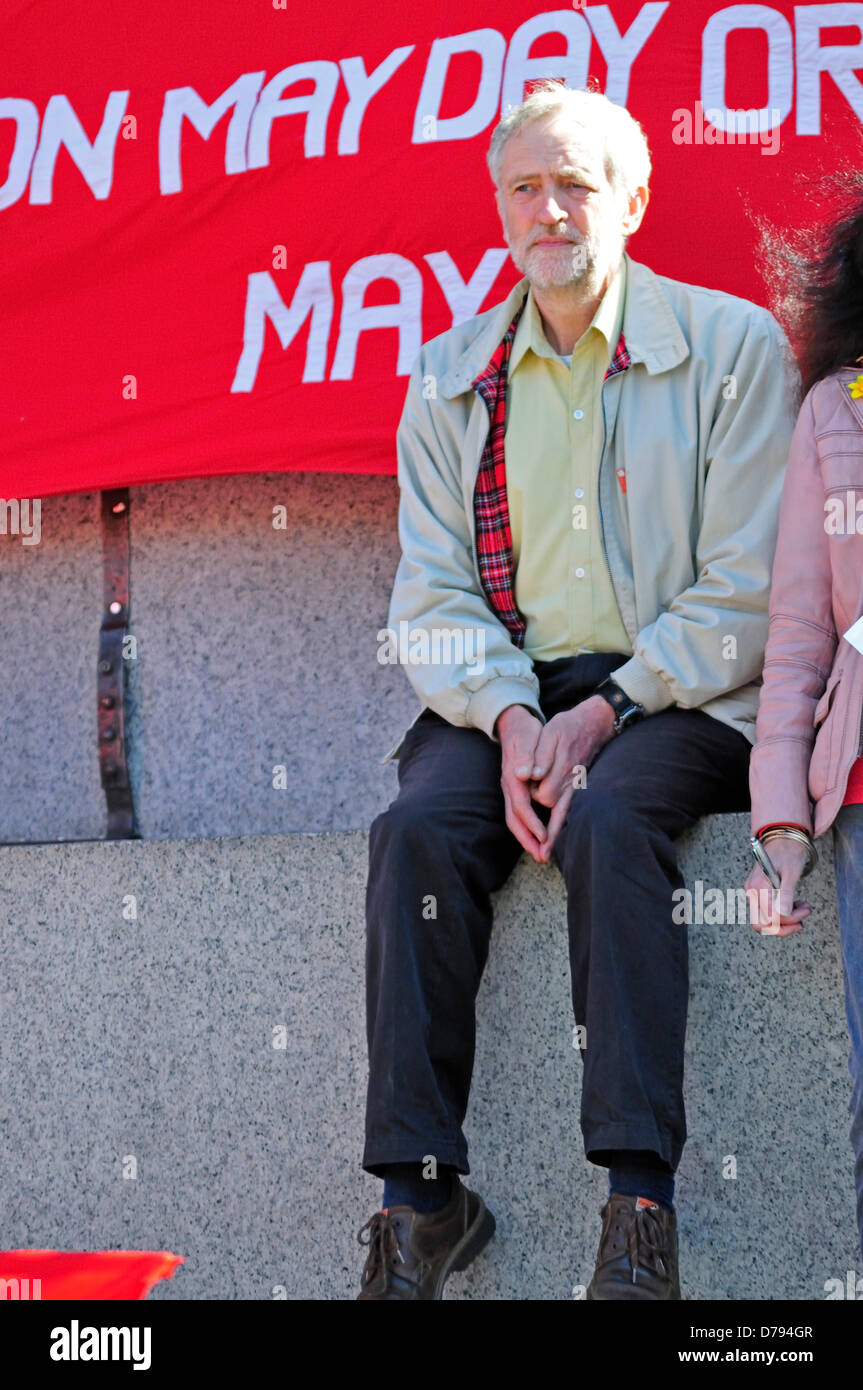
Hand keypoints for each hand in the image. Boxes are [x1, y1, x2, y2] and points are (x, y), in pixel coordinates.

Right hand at [496, 704, 548, 862]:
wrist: (514, 723)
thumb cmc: (524, 730)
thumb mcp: (527, 737)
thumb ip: (525, 756)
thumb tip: (522, 774)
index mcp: (512, 778)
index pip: (521, 807)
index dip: (533, 824)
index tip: (545, 837)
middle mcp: (509, 786)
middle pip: (514, 820)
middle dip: (527, 839)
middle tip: (542, 857)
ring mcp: (511, 789)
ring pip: (515, 819)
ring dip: (527, 837)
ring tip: (541, 853)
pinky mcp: (516, 789)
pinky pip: (520, 814)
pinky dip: (528, 827)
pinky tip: (539, 835)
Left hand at [529, 696, 615, 862]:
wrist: (594, 723)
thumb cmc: (569, 727)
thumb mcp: (551, 734)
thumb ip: (539, 755)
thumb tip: (526, 774)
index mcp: (561, 770)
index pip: (541, 794)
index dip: (530, 797)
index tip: (523, 791)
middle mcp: (570, 782)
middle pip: (551, 806)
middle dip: (536, 817)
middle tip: (528, 819)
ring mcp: (576, 785)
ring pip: (563, 814)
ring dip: (553, 835)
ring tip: (543, 855)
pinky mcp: (579, 786)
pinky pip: (570, 810)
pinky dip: (561, 825)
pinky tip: (554, 838)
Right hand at [746, 837, 811, 937]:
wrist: (784, 838)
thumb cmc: (788, 852)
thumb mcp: (791, 872)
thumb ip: (786, 894)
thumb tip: (783, 914)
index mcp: (758, 887)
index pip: (771, 917)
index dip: (789, 919)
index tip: (805, 908)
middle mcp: (751, 892)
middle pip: (762, 924)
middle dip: (784, 926)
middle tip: (802, 918)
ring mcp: (753, 893)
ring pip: (765, 921)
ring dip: (785, 920)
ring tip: (801, 907)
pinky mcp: (758, 893)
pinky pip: (767, 912)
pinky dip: (782, 914)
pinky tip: (794, 904)